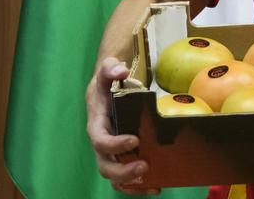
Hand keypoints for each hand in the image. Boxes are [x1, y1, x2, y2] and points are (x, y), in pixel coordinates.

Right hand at [85, 57, 158, 195]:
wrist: (107, 88)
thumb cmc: (107, 81)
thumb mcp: (107, 69)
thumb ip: (110, 67)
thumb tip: (120, 72)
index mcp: (97, 124)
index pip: (99, 140)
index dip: (114, 144)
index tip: (134, 140)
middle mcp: (102, 142)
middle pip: (105, 165)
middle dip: (123, 170)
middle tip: (144, 166)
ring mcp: (111, 152)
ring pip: (114, 176)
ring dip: (131, 182)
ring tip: (152, 182)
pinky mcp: (122, 156)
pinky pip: (125, 177)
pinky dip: (138, 186)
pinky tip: (157, 186)